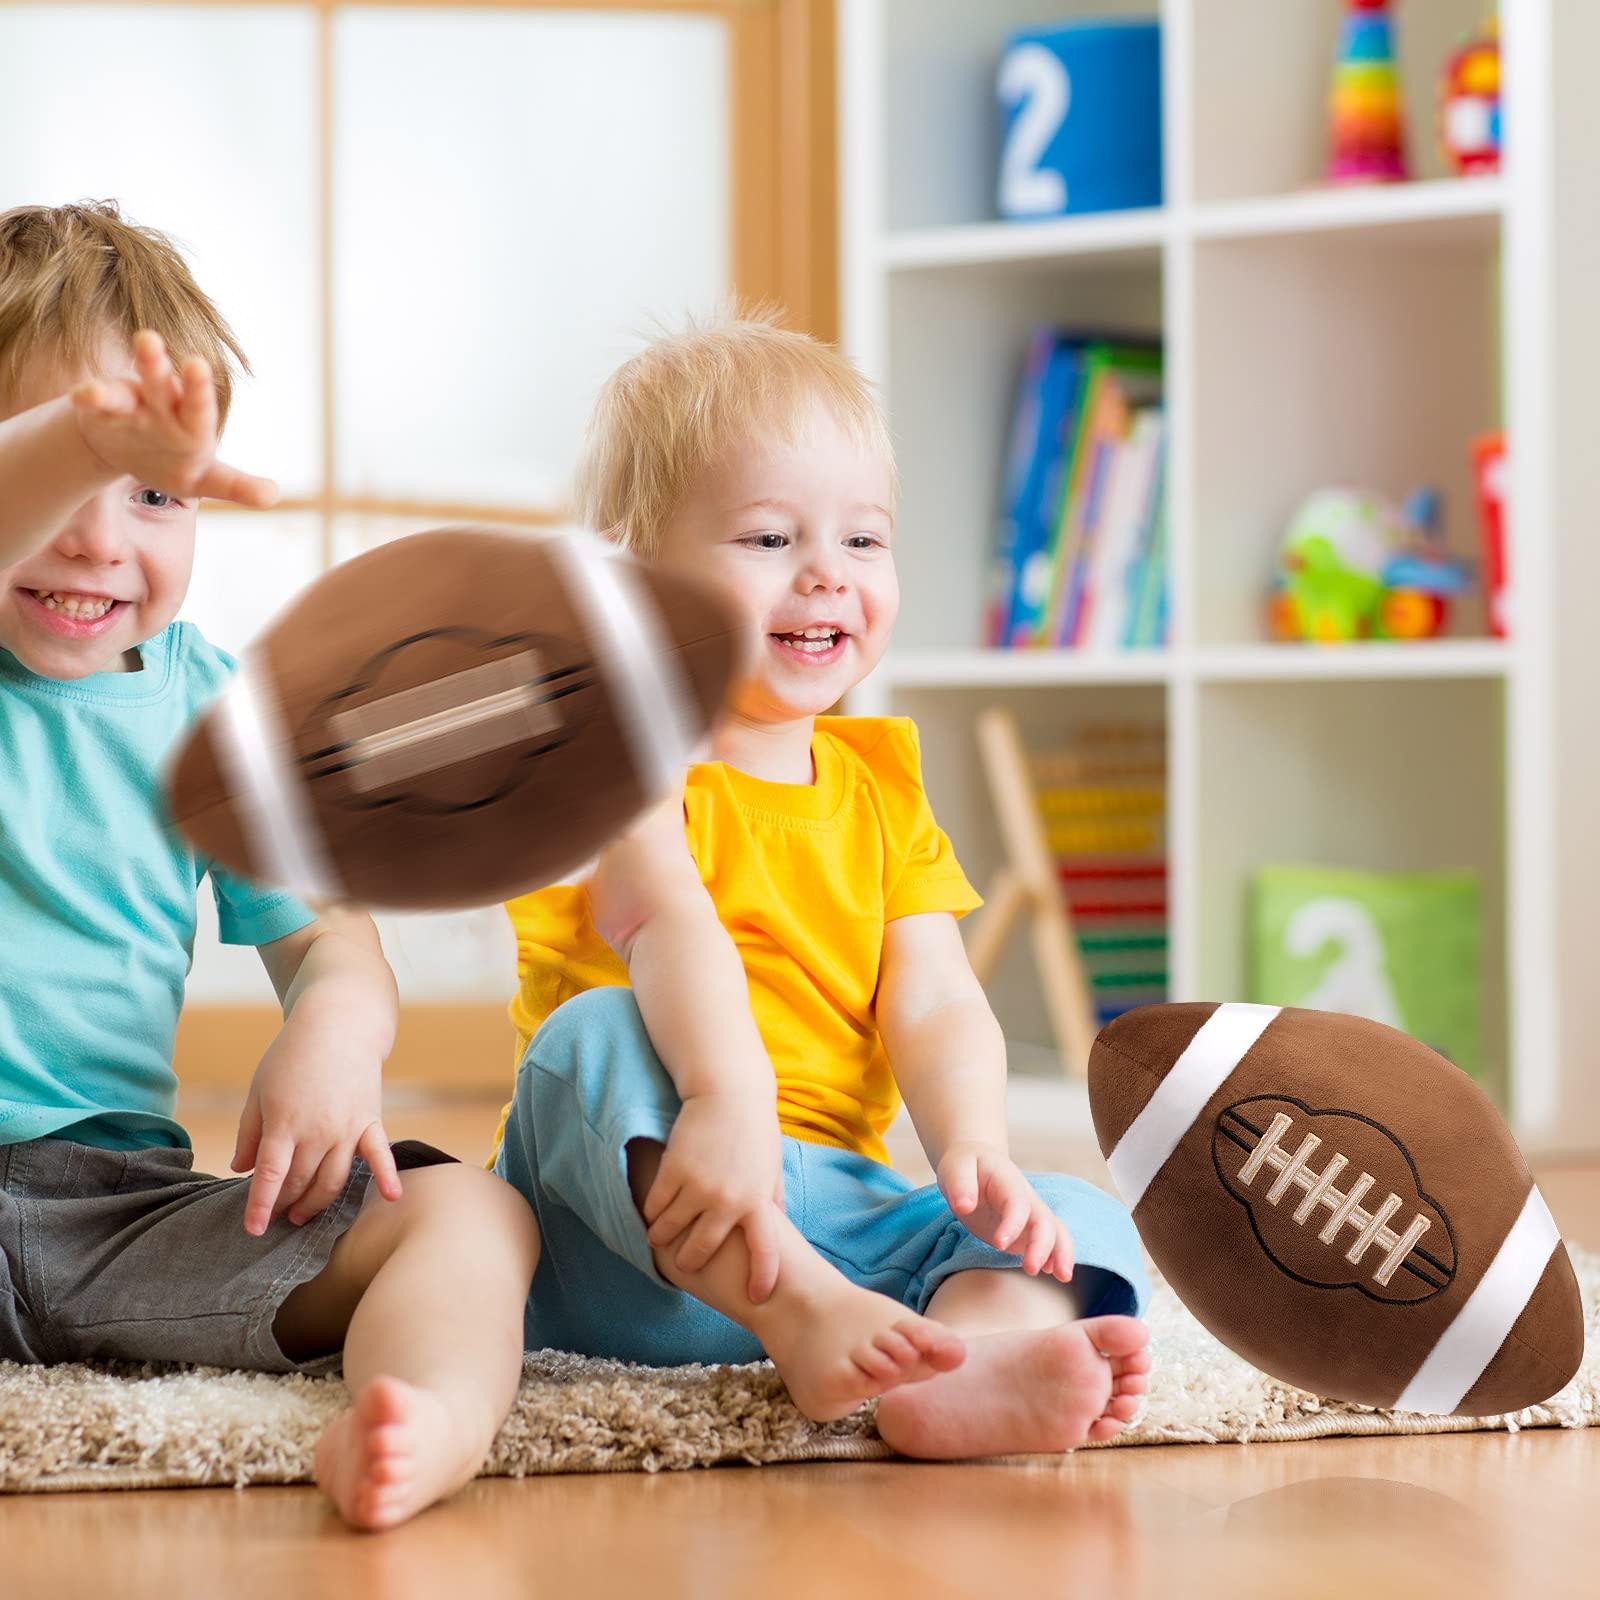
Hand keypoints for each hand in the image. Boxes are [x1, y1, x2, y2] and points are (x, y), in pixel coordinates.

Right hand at [70, 329, 276, 507]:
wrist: (128, 450)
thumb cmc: (175, 461)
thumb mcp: (205, 480)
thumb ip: (237, 485)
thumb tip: (273, 496)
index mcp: (192, 420)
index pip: (198, 405)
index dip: (197, 389)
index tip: (196, 364)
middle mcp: (163, 404)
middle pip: (162, 384)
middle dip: (159, 365)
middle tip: (156, 343)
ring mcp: (131, 405)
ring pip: (128, 387)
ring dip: (133, 371)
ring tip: (140, 344)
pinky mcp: (101, 411)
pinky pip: (95, 402)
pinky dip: (90, 397)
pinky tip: (83, 395)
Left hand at [232, 1021, 401, 1236]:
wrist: (339, 1025)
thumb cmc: (292, 1056)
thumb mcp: (259, 1091)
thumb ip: (249, 1133)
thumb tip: (241, 1168)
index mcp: (284, 1122)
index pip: (270, 1175)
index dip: (260, 1206)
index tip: (252, 1229)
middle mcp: (317, 1130)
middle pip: (300, 1181)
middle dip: (284, 1204)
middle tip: (275, 1214)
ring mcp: (347, 1128)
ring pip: (333, 1180)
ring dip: (316, 1203)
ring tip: (301, 1215)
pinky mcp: (370, 1122)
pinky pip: (379, 1154)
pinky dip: (387, 1176)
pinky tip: (391, 1197)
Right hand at [642, 1092, 785, 1302]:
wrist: (730, 1092)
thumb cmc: (754, 1128)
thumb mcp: (771, 1166)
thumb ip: (773, 1198)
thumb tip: (781, 1225)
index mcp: (759, 1201)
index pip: (766, 1250)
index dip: (763, 1278)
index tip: (758, 1298)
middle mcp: (729, 1200)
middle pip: (702, 1249)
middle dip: (689, 1262)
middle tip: (683, 1265)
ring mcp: (699, 1187)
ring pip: (670, 1230)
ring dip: (662, 1238)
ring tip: (659, 1238)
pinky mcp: (673, 1171)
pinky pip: (655, 1205)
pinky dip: (652, 1212)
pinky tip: (653, 1211)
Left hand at [937, 1141, 1073, 1281]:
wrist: (975, 1162)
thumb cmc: (964, 1166)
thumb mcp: (955, 1168)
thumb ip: (959, 1184)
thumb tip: (964, 1206)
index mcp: (1008, 1181)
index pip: (1018, 1203)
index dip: (1013, 1224)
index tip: (999, 1244)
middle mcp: (1026, 1197)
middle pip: (1044, 1220)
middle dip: (1042, 1245)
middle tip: (1031, 1269)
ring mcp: (1029, 1214)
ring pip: (1056, 1231)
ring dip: (1061, 1253)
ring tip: (1062, 1277)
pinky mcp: (1027, 1229)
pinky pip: (1049, 1241)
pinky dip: (1055, 1256)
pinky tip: (1052, 1272)